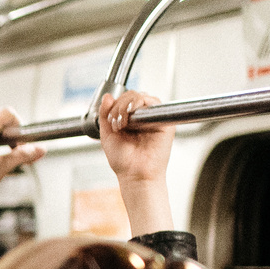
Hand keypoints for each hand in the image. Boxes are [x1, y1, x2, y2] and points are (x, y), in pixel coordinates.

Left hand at [0, 108, 46, 203]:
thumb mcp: (3, 167)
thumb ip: (23, 156)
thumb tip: (39, 149)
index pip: (8, 112)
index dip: (19, 124)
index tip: (23, 140)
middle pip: (2, 121)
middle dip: (14, 133)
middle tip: (18, 148)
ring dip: (6, 141)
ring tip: (10, 155)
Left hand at [96, 91, 176, 233]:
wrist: (134, 174)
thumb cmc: (123, 160)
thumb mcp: (107, 134)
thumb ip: (105, 114)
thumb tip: (107, 96)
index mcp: (131, 119)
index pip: (124, 99)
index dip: (115, 104)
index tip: (109, 120)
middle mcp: (143, 117)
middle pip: (132, 94)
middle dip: (119, 105)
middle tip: (115, 123)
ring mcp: (154, 119)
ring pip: (142, 96)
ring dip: (127, 105)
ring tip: (122, 124)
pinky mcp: (165, 123)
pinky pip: (155, 103)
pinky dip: (141, 105)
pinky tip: (132, 119)